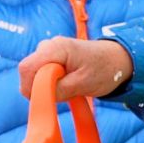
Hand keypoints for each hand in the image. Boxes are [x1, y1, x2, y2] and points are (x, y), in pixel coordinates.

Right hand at [18, 37, 133, 100]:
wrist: (117, 60)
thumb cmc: (104, 69)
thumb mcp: (82, 84)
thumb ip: (58, 89)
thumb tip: (38, 97)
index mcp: (55, 48)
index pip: (26, 68)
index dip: (31, 87)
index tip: (48, 97)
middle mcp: (47, 45)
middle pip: (28, 72)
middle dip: (40, 88)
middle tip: (64, 92)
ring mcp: (48, 50)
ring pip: (34, 75)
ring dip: (47, 86)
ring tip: (70, 86)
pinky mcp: (50, 57)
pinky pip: (40, 75)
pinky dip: (50, 83)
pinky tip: (67, 82)